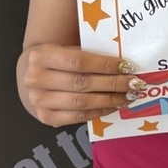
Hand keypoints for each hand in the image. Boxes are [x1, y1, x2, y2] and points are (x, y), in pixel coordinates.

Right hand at [19, 44, 138, 125]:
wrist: (32, 74)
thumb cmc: (58, 59)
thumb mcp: (67, 49)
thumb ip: (89, 54)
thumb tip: (124, 65)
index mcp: (41, 55)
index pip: (79, 61)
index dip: (105, 65)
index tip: (127, 66)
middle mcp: (35, 79)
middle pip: (82, 83)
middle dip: (113, 84)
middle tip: (135, 84)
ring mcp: (38, 101)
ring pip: (81, 102)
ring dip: (110, 100)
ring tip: (129, 96)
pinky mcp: (45, 117)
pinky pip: (78, 117)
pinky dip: (99, 112)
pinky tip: (114, 106)